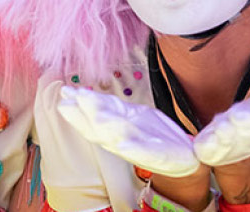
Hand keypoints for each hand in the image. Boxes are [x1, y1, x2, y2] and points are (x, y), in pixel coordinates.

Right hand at [56, 86, 200, 177]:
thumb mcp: (131, 115)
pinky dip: (133, 149)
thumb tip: (82, 94)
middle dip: (86, 115)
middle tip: (71, 100)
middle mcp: (123, 138)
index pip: (95, 115)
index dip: (80, 105)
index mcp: (118, 126)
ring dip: (105, 128)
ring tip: (95, 116)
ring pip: (118, 138)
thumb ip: (110, 107)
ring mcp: (140, 147)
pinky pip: (144, 153)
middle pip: (101, 127)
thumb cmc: (154, 135)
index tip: (65, 93)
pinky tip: (124, 146)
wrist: (183, 157)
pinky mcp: (158, 156)